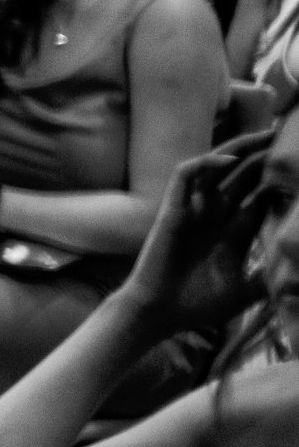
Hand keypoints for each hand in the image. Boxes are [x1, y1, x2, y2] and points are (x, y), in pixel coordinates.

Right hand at [118, 130, 278, 336]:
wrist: (162, 311)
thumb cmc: (200, 303)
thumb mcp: (248, 291)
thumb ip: (271, 277)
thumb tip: (298, 272)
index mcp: (236, 230)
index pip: (263, 195)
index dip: (282, 180)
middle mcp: (217, 213)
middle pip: (245, 174)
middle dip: (267, 156)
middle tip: (293, 136)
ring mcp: (195, 208)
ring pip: (218, 166)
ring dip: (240, 149)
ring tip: (266, 135)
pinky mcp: (174, 207)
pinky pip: (186, 175)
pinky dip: (205, 163)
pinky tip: (229, 161)